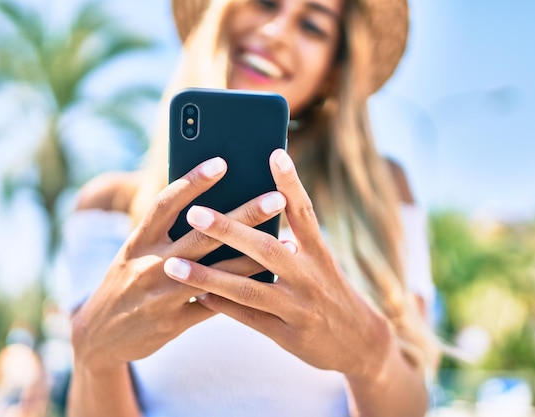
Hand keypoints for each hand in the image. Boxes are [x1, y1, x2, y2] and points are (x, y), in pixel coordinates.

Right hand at [71, 157, 286, 374]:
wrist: (98, 336)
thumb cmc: (125, 282)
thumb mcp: (133, 252)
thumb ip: (163, 231)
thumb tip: (208, 203)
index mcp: (138, 241)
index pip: (166, 204)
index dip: (193, 181)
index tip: (222, 162)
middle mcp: (149, 265)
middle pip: (202, 235)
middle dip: (243, 216)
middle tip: (275, 198)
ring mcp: (161, 296)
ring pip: (216, 273)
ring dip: (254, 257)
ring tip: (287, 243)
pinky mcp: (173, 324)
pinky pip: (215, 307)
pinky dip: (241, 293)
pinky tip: (269, 281)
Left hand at [163, 149, 391, 379]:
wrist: (361, 342)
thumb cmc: (331, 292)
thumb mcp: (323, 263)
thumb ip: (295, 241)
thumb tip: (258, 210)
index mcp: (320, 254)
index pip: (304, 212)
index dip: (290, 183)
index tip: (274, 154)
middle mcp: (310, 277)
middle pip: (266, 248)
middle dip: (229, 230)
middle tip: (195, 212)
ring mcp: (298, 308)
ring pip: (247, 289)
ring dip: (208, 276)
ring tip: (173, 265)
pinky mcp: (288, 335)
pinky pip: (247, 318)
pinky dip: (220, 306)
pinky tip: (195, 296)